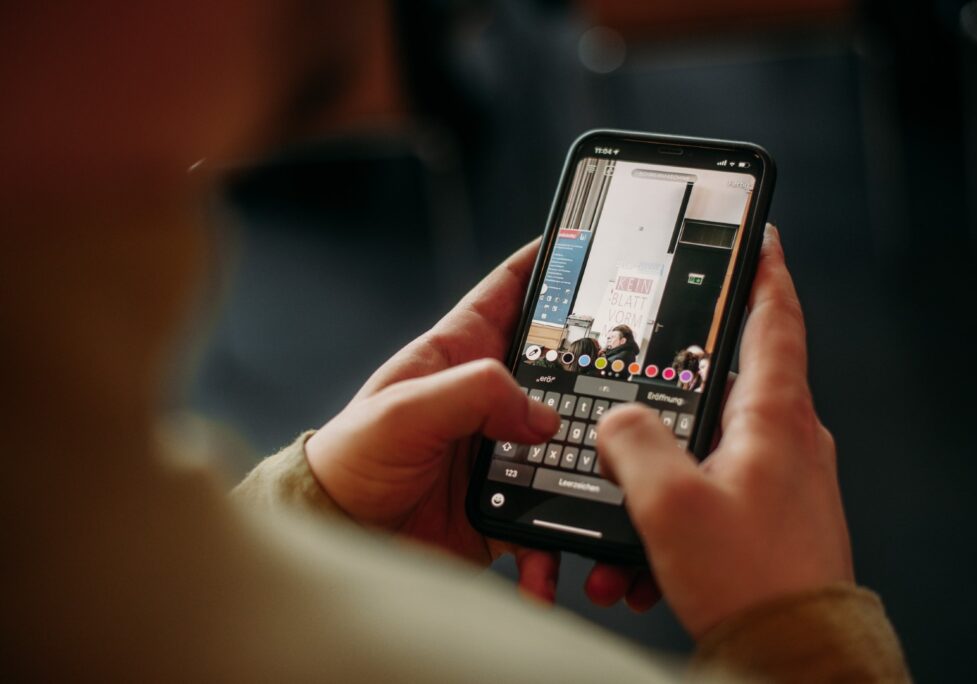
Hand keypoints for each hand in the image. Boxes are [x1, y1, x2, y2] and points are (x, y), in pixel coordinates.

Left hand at [306, 241, 660, 608]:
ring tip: (609, 475)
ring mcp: (501, 448)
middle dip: (595, 370)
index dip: (549, 264)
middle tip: (635, 375)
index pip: (510, 292)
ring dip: (587, 461)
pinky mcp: (507, 501)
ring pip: (568, 441)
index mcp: (457, 353)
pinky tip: (551, 559)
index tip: (593, 246)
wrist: (342, 537)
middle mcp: (486, 396)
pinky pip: (551, 516)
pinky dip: (559, 538)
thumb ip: (472, 393)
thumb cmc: (352, 460)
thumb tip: (540, 414)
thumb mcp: (402, 410)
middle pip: (558, 368)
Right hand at [598, 225, 852, 637]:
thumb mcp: (670, 502)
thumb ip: (633, 442)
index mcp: (776, 416)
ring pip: (710, 446)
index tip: (759, 237)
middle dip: (677, 385)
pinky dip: (675, 508)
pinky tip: (642, 551)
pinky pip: (713, 491)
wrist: (791, 655)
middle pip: (729, 381)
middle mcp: (789, 440)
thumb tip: (617, 422)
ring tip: (627, 509)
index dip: (764, 271)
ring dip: (662, 471)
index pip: (775, 318)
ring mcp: (784, 479)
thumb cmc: (750, 578)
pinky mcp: (771, 515)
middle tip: (641, 380)